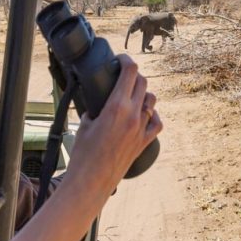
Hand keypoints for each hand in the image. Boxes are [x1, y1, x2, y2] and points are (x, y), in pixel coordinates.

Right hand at [66, 55, 162, 194]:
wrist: (92, 181)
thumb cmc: (83, 154)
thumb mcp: (84, 123)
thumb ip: (93, 109)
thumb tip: (95, 103)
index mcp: (116, 106)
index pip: (130, 71)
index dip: (126, 60)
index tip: (120, 59)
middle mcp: (133, 115)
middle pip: (142, 82)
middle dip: (133, 75)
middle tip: (123, 76)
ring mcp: (141, 128)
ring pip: (152, 100)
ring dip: (143, 94)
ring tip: (132, 95)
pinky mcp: (145, 142)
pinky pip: (157, 122)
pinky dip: (153, 115)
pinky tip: (146, 114)